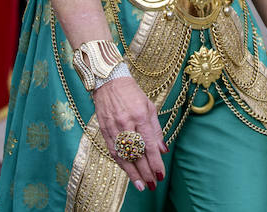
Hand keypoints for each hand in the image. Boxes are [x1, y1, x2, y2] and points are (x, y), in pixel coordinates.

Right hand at [91, 76, 165, 191]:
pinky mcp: (104, 129)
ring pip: (123, 155)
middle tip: (152, 184)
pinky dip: (121, 163)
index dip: (155, 162)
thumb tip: (162, 150)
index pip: (149, 145)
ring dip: (132, 173)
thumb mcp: (149, 107)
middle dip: (146, 171)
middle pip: (137, 153)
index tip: (161, 175)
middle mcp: (126, 123)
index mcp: (140, 116)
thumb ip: (156, 130)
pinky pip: (113, 150)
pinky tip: (127, 172)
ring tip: (140, 185)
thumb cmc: (132, 94)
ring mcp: (113, 127)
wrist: (109, 82)